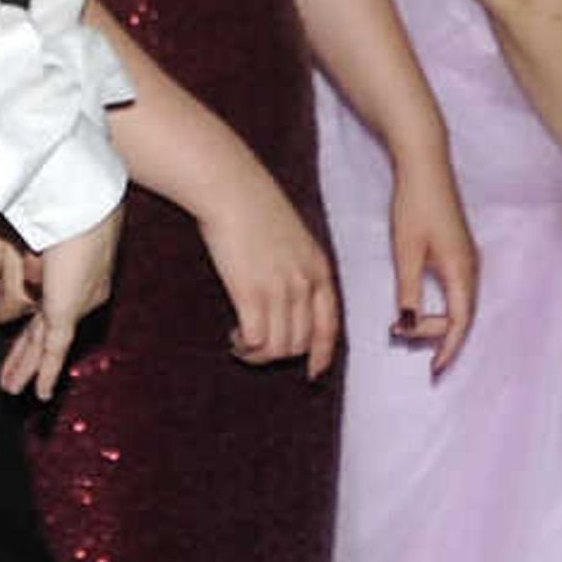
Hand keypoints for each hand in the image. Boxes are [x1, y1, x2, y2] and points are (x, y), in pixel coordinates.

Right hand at [0, 207, 121, 397]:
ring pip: (42, 343)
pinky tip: (42, 393)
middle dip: (20, 354)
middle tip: (6, 378)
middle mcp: (61, 289)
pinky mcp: (67, 312)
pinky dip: (47, 372)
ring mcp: (68, 303)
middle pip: (36, 331)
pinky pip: (55, 349)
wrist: (64, 202)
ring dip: (24, 367)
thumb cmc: (31, 210)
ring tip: (10, 387)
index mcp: (49, 268)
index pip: (19, 301)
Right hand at [201, 164, 339, 376]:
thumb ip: (298, 269)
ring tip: (241, 343)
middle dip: (280, 354)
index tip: (313, 371)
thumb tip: (290, 300)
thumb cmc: (256, 209)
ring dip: (258, 354)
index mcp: (319, 270)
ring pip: (278, 347)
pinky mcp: (251, 293)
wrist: (232, 189)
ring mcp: (280, 289)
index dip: (322, 353)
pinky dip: (245, 347)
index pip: (329, 325)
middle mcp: (305, 284)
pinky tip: (234, 337)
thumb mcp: (293, 239)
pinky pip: (256, 341)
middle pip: (301, 342)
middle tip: (256, 348)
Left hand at [388, 147, 480, 375]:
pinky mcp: (461, 251)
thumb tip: (408, 324)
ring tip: (409, 328)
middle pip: (463, 316)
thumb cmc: (415, 205)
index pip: (460, 322)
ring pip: (461, 304)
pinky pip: (458, 291)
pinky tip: (421, 307)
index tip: (434, 369)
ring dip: (438, 321)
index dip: (447, 348)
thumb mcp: (406, 252)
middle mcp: (472, 268)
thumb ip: (409, 290)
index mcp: (462, 270)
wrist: (426, 165)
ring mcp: (469, 258)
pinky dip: (442, 306)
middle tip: (402, 335)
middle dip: (437, 335)